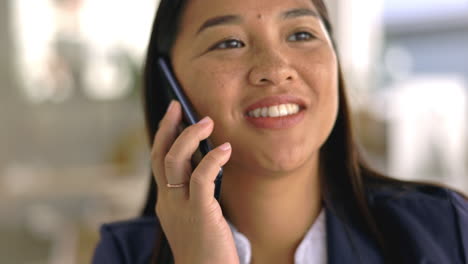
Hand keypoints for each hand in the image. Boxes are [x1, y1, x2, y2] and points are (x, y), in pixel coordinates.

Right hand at [151, 100, 238, 263]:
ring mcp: (180, 207)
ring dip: (189, 136)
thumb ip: (196, 194)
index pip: (158, 162)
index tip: (172, 117)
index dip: (163, 137)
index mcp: (165, 202)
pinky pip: (202, 177)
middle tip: (177, 105)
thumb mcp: (195, 218)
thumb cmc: (206, 250)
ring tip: (206, 121)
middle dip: (167, 126)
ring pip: (175, 160)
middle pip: (160, 155)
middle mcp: (167, 201)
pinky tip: (225, 148)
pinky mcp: (199, 213)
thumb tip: (208, 164)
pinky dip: (212, 158)